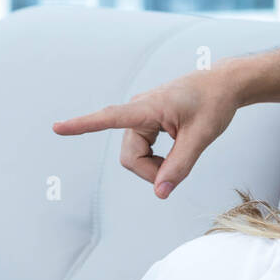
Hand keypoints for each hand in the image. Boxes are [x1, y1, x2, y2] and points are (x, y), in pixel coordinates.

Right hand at [52, 65, 243, 199]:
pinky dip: (156, 159)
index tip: (57, 127)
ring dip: (154, 166)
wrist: (222, 85)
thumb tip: (160, 193)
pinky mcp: (145, 121)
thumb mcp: (201, 138)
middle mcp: (138, 110)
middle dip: (150, 172)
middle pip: (129, 157)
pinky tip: (173, 150)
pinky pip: (141, 150)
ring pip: (134, 156)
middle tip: (178, 171)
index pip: (109, 117)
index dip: (82, 125)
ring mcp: (140, 116)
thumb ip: (180, 166)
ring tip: (181, 152)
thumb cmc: (214, 105)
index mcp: (148, 107)